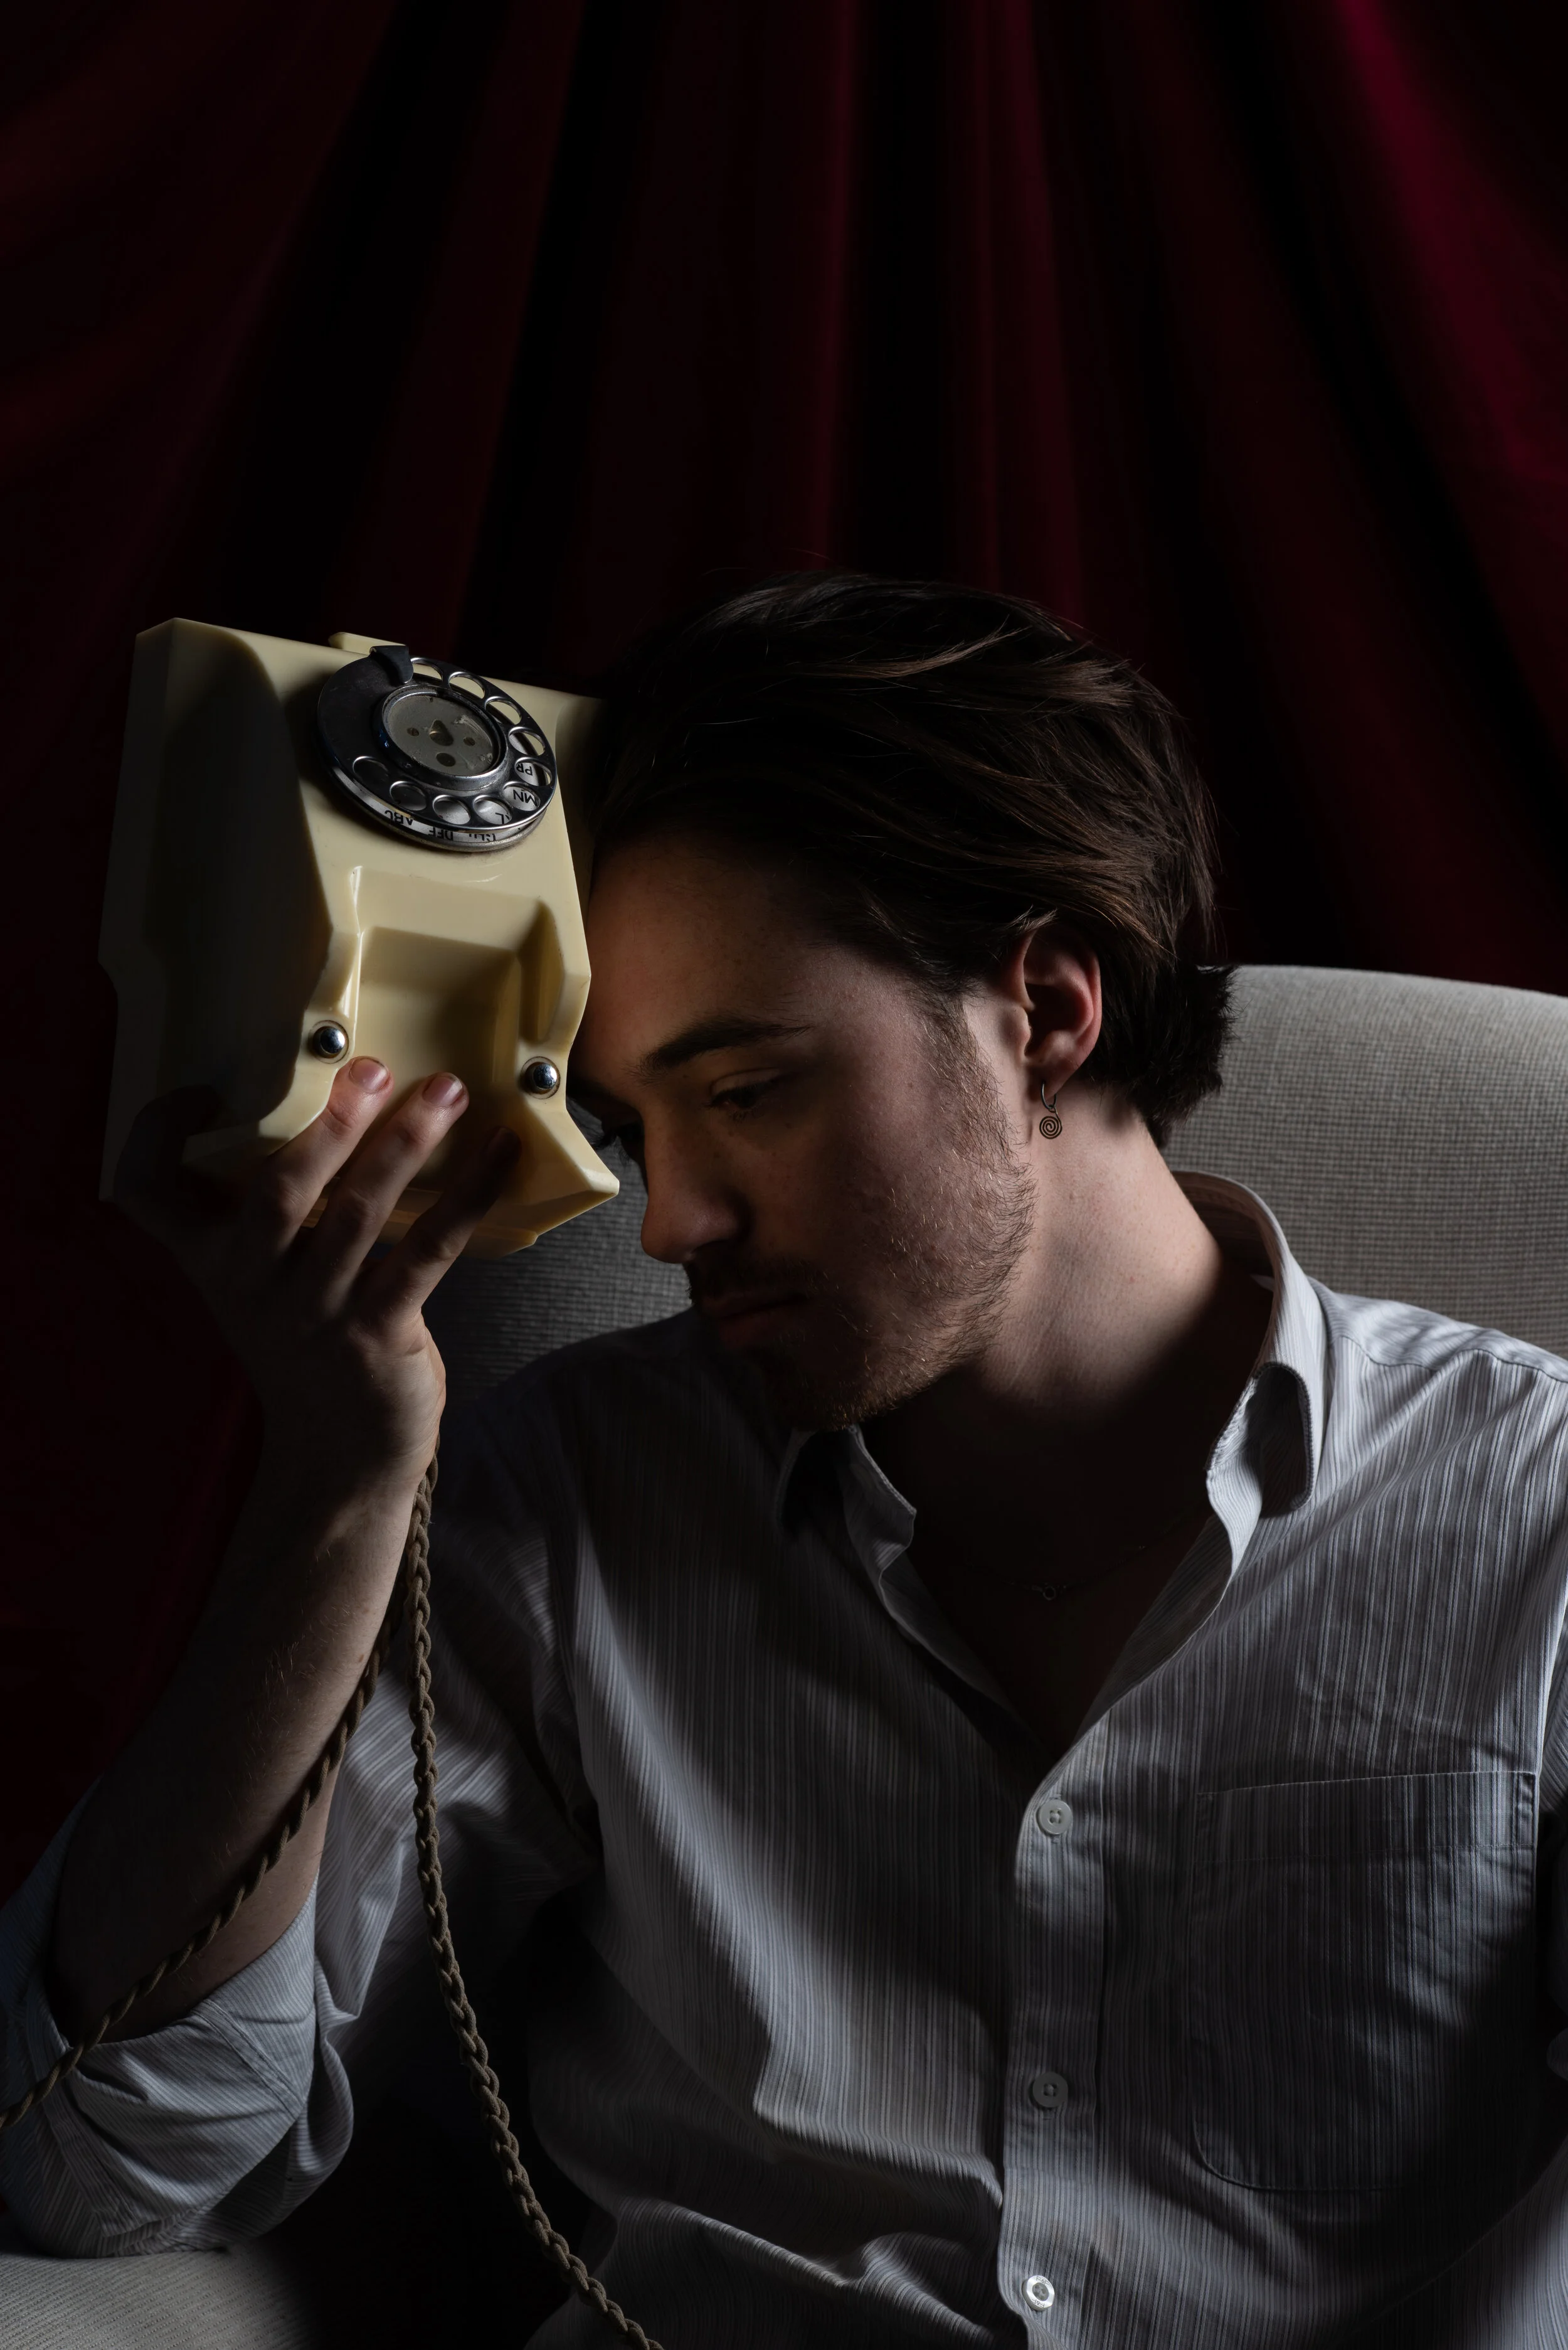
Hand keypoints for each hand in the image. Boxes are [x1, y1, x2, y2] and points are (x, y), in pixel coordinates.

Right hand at [114, 1060, 520, 1492]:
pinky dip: (468, 1196)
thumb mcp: (264, 1284)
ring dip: (407, 1146)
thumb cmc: (308, 1346)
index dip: (157, 1135)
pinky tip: (500, 1153)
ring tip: (447, 1092)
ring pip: (357, 1215)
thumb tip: (341, 1104)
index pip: (146, 1194)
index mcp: (212, 1261)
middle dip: (328, 1125)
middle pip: (276, 1191)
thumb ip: (275, 1216)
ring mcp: (313, 1313)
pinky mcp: (376, 1336)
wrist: (338, 1457)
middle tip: (371, 1069)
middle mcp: (251, 1284)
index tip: (200, 1091)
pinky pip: (426, 1253)